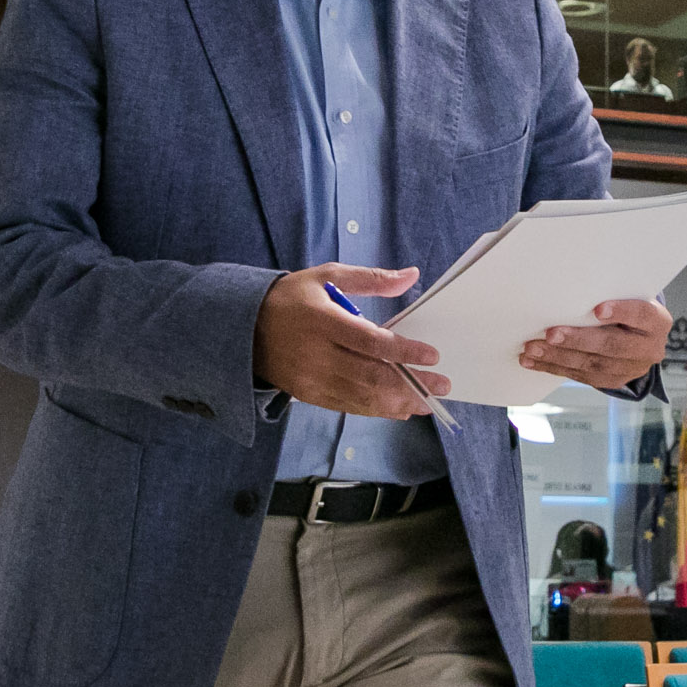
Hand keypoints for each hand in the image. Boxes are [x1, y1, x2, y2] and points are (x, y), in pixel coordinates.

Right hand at [253, 264, 448, 418]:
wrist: (243, 327)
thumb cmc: (290, 298)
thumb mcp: (326, 276)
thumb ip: (370, 279)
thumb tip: (411, 275)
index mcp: (323, 321)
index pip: (371, 342)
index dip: (404, 352)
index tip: (433, 356)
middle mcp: (317, 354)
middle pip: (372, 375)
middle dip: (412, 384)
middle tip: (442, 386)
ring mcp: (312, 379)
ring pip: (363, 397)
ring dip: (399, 402)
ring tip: (427, 402)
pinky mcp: (308, 395)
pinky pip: (348, 407)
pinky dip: (377, 410)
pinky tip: (399, 409)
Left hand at [521, 297, 669, 389]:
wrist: (638, 333)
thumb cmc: (625, 305)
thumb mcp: (626, 295)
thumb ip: (608, 293)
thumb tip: (568, 284)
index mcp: (657, 321)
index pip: (641, 314)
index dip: (621, 312)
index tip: (597, 309)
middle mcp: (649, 348)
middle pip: (612, 345)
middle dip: (578, 340)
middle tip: (551, 333)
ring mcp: (632, 368)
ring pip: (593, 365)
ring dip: (559, 357)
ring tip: (533, 348)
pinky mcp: (614, 380)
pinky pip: (582, 376)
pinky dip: (555, 368)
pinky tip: (534, 361)